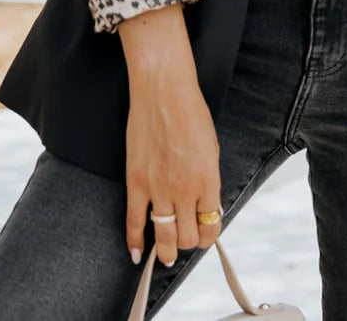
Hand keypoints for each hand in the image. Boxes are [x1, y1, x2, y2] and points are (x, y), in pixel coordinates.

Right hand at [125, 63, 222, 267]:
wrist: (164, 90)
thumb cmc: (191, 113)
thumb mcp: (211, 148)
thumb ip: (208, 179)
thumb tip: (205, 204)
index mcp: (208, 180)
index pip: (212, 227)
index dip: (210, 235)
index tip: (205, 232)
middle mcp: (185, 190)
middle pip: (188, 238)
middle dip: (190, 242)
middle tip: (186, 239)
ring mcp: (158, 188)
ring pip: (164, 237)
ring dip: (166, 251)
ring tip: (167, 255)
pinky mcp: (136, 182)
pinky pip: (134, 222)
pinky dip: (135, 242)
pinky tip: (137, 253)